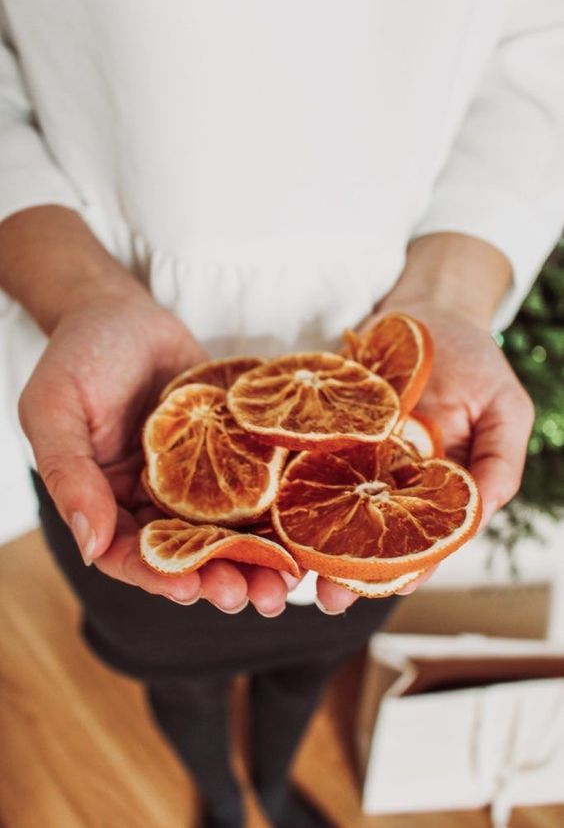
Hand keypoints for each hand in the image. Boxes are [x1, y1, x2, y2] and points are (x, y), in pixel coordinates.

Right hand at [19, 285, 290, 616]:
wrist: (123, 309)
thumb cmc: (79, 355)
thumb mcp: (55, 411)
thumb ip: (70, 476)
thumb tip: (92, 546)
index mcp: (107, 501)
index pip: (131, 554)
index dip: (160, 575)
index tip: (191, 587)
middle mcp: (154, 499)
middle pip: (189, 552)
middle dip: (220, 577)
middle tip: (252, 596)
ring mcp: (196, 477)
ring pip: (228, 528)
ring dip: (257, 558)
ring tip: (285, 579)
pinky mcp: (231, 450)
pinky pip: (257, 482)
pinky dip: (278, 508)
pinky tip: (303, 527)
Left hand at [315, 233, 533, 613]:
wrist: (427, 310)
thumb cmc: (474, 359)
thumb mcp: (504, 407)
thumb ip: (499, 458)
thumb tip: (486, 506)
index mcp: (431, 486)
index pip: (418, 539)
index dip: (403, 569)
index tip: (380, 593)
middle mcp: (387, 478)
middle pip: (364, 532)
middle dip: (344, 568)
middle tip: (322, 599)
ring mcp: (350, 454)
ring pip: (325, 503)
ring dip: (307, 537)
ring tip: (287, 566)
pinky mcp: (321, 426)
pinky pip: (300, 454)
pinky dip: (283, 479)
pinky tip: (264, 504)